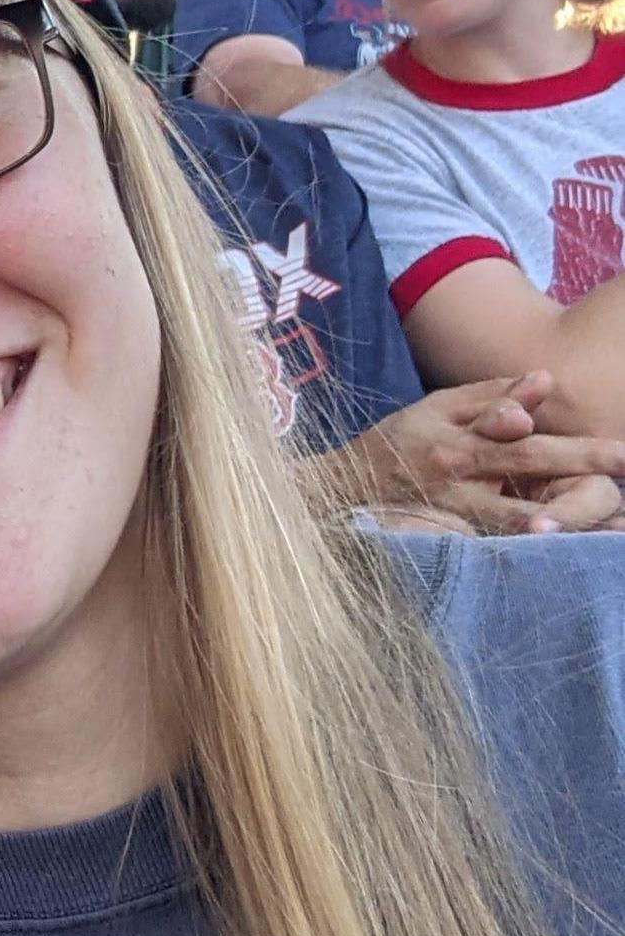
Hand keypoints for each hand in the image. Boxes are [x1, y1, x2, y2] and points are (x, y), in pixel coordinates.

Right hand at [335, 371, 624, 532]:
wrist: (339, 487)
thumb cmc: (397, 442)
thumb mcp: (437, 409)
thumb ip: (491, 397)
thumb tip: (545, 380)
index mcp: (461, 438)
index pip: (522, 436)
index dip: (565, 442)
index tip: (618, 451)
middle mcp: (457, 473)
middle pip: (527, 465)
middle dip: (583, 466)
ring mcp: (447, 509)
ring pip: (502, 517)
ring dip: (539, 522)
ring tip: (574, 528)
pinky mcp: (437, 536)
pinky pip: (479, 545)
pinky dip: (510, 551)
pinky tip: (539, 555)